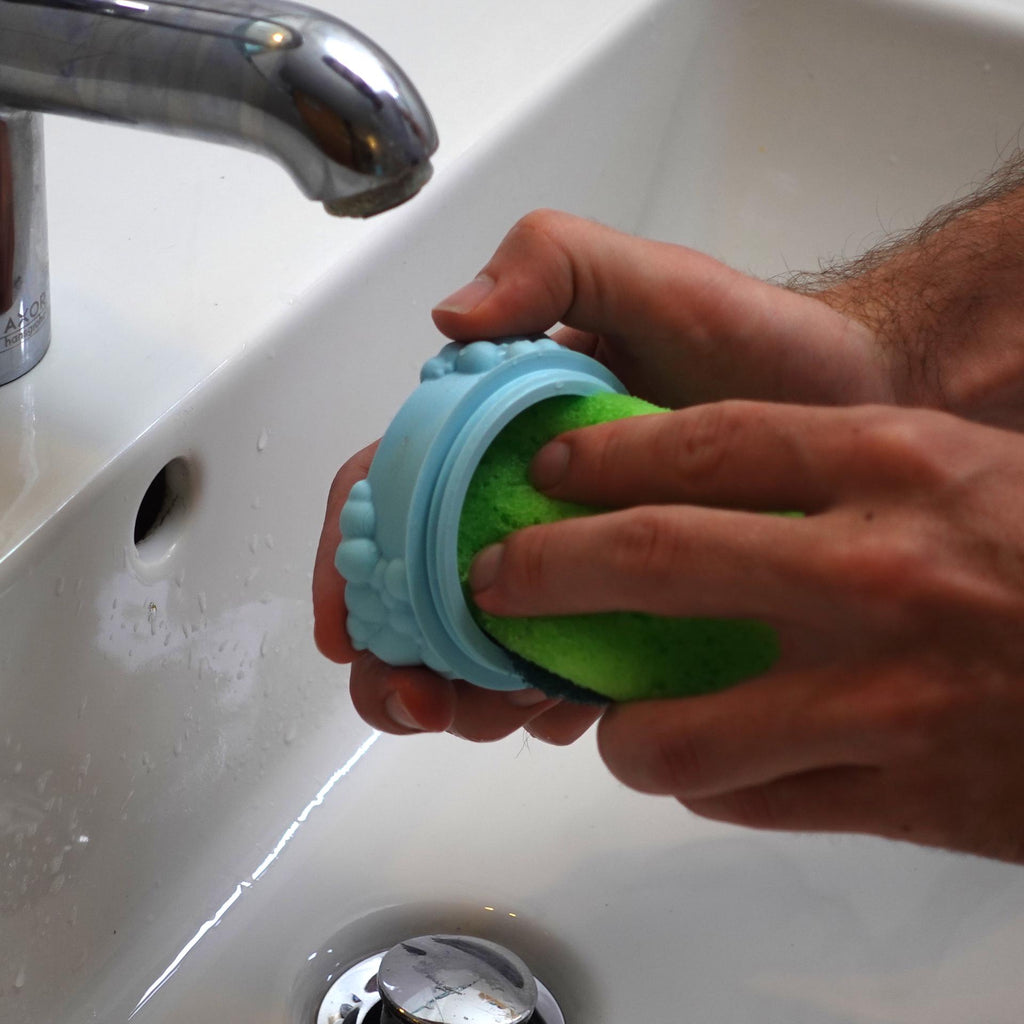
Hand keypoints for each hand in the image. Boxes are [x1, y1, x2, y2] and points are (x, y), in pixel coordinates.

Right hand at [313, 210, 891, 741]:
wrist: (851, 402)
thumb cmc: (748, 339)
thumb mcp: (648, 280)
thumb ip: (550, 264)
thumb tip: (450, 318)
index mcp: (494, 431)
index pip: (389, 492)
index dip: (350, 560)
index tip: (351, 632)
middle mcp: (516, 498)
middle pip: (417, 588)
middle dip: (398, 657)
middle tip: (423, 703)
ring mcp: (569, 557)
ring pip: (479, 640)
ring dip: (461, 692)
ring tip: (495, 716)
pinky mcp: (624, 605)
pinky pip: (560, 665)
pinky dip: (537, 700)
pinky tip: (560, 715)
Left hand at [467, 399, 1023, 861]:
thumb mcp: (952, 468)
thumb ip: (828, 473)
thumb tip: (687, 486)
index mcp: (895, 467)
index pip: (705, 445)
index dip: (603, 456)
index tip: (547, 474)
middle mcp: (877, 574)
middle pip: (657, 560)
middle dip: (549, 572)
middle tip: (501, 581)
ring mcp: (885, 698)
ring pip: (681, 730)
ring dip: (624, 728)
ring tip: (613, 716)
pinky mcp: (904, 801)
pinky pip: (749, 804)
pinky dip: (707, 786)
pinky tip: (711, 766)